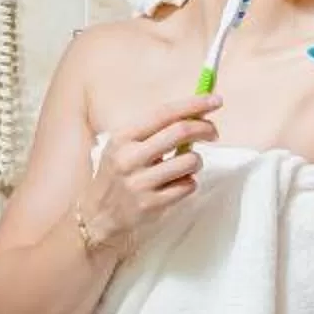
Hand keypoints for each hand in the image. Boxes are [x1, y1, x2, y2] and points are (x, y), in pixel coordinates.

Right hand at [74, 95, 221, 250]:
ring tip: (186, 165)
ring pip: (190, 161)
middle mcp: (130, 158)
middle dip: (205, 128)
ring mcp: (140, 183)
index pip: (164, 113)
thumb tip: (196, 113)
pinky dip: (189, 182)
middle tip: (213, 132)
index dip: (193, 104)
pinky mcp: (152, 204)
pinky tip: (176, 184)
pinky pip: (188, 186)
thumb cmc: (119, 172)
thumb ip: (156, 130)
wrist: (98, 213)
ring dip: (197, 160)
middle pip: (180, 132)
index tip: (215, 100)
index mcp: (123, 137)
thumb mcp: (124, 144)